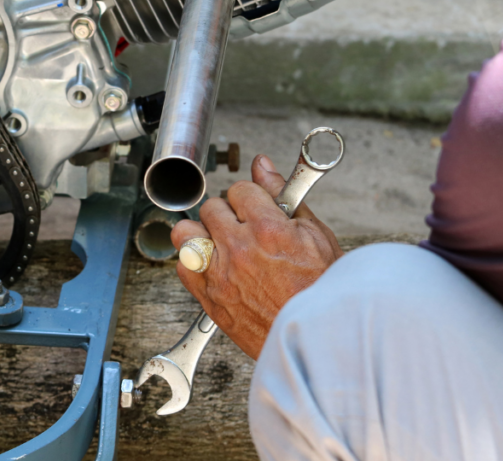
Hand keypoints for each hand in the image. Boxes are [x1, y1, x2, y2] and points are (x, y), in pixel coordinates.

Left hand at [171, 154, 342, 358]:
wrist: (316, 337)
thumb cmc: (320, 291)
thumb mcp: (316, 235)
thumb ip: (285, 196)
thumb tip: (263, 166)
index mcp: (267, 230)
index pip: (240, 189)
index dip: (250, 198)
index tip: (256, 209)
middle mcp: (238, 250)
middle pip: (212, 207)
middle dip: (228, 213)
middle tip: (244, 228)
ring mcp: (220, 274)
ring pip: (186, 232)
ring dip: (201, 233)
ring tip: (221, 243)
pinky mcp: (209, 297)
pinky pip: (182, 265)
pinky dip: (194, 261)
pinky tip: (215, 265)